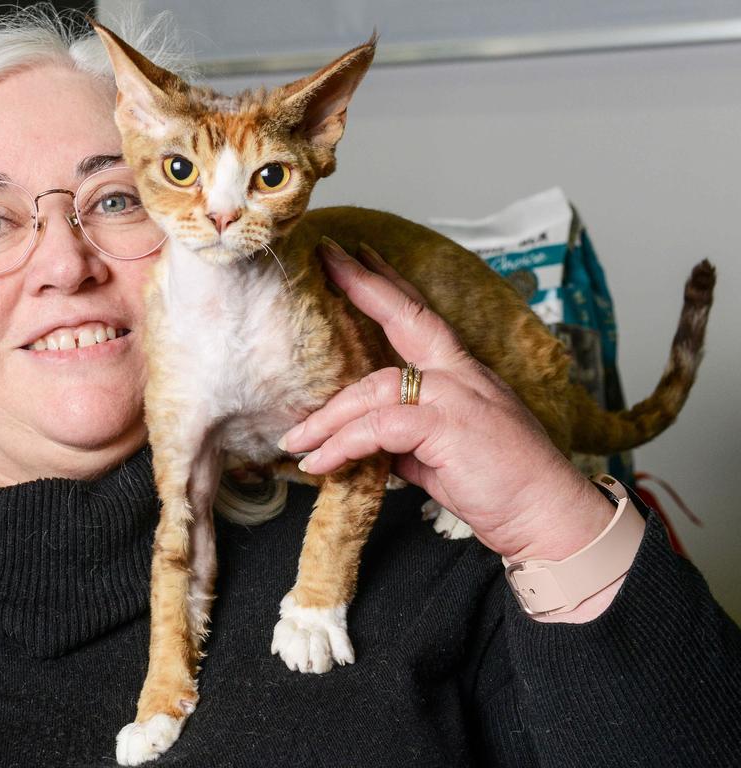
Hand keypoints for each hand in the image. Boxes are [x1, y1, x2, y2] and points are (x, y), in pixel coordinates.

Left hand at [280, 238, 615, 567]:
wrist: (548, 519)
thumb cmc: (502, 488)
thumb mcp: (442, 456)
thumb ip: (406, 439)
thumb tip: (370, 442)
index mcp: (463, 376)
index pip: (420, 318)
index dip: (389, 284)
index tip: (360, 256)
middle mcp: (461, 376)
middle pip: (405, 318)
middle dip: (364, 285)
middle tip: (326, 257)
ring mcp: (456, 396)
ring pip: (373, 389)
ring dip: (327, 418)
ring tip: (296, 442)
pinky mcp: (446, 427)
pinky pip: (377, 427)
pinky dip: (343, 445)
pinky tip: (321, 464)